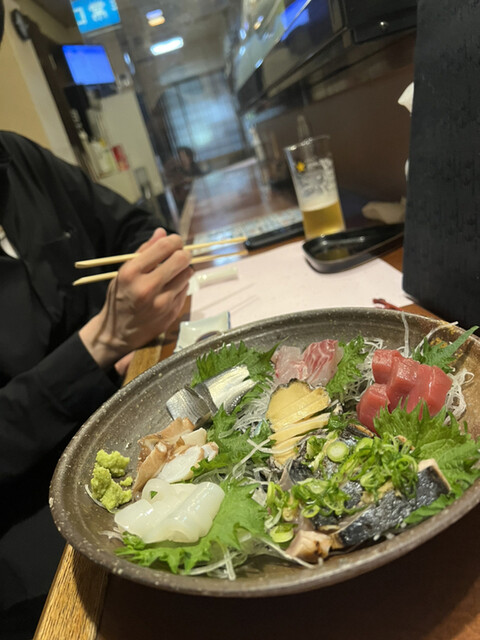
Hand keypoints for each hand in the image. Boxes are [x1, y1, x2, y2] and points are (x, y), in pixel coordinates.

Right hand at [79, 228, 191, 368]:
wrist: (117, 332)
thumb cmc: (119, 297)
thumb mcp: (124, 272)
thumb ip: (144, 251)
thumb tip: (162, 232)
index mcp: (132, 273)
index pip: (164, 247)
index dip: (174, 240)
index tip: (175, 241)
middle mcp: (147, 287)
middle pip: (181, 259)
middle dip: (183, 253)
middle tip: (179, 255)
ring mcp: (162, 302)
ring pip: (187, 274)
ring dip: (183, 270)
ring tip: (173, 273)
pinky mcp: (171, 313)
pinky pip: (185, 290)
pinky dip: (181, 285)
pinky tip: (170, 288)